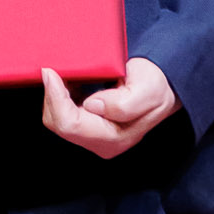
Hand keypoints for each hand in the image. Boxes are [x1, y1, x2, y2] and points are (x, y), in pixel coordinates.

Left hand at [40, 57, 179, 161]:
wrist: (163, 86)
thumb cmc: (156, 85)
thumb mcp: (148, 89)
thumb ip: (123, 104)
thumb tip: (93, 105)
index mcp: (115, 137)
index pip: (70, 124)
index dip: (55, 98)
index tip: (50, 72)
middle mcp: (103, 144)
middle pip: (59, 125)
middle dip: (51, 97)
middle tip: (52, 70)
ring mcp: (95, 139)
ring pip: (57, 121)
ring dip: (54, 97)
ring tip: (61, 75)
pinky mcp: (89, 130)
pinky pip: (63, 116)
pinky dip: (60, 98)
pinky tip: (68, 83)